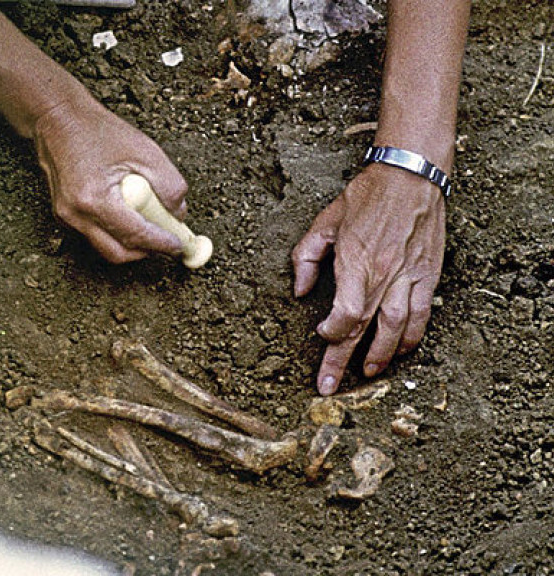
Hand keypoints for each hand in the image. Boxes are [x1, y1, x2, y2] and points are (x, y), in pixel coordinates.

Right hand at [33, 99, 187, 263]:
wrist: (58, 119)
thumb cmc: (99, 131)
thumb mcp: (146, 151)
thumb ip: (169, 185)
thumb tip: (178, 213)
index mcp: (95, 198)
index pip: (135, 235)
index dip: (161, 244)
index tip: (179, 246)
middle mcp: (76, 214)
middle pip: (118, 253)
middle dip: (146, 251)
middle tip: (167, 242)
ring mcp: (66, 217)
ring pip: (106, 248)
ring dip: (131, 244)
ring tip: (151, 227)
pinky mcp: (63, 216)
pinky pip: (94, 236)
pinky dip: (115, 234)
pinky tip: (128, 216)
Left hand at [292, 163, 444, 394]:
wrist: (411, 175)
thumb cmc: (366, 197)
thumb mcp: (323, 222)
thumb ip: (306, 258)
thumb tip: (299, 290)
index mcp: (356, 262)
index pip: (346, 313)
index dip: (332, 332)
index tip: (322, 335)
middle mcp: (385, 274)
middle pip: (366, 328)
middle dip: (344, 361)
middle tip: (329, 387)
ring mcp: (409, 276)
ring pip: (398, 328)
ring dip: (382, 354)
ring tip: (367, 374)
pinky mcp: (427, 274)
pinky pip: (422, 313)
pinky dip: (413, 336)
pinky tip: (403, 349)